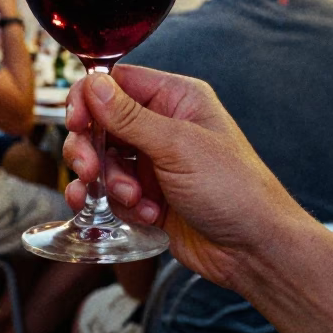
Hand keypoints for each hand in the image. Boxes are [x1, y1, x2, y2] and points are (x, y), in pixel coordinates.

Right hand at [63, 65, 300, 289]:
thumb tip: (92, 84)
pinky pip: (112, 192)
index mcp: (175, 98)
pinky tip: (144, 215)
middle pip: (101, 123)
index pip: (116, 83)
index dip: (90, 100)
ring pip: (103, 160)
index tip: (77, 123)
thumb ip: (129, 116)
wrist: (254, 249)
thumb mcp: (178, 146)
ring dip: (109, 182)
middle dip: (91, 149)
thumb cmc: (233, 188)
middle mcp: (162, 125)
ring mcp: (154, 161)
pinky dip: (120, 205)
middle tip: (90, 170)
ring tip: (132, 199)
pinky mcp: (148, 195)